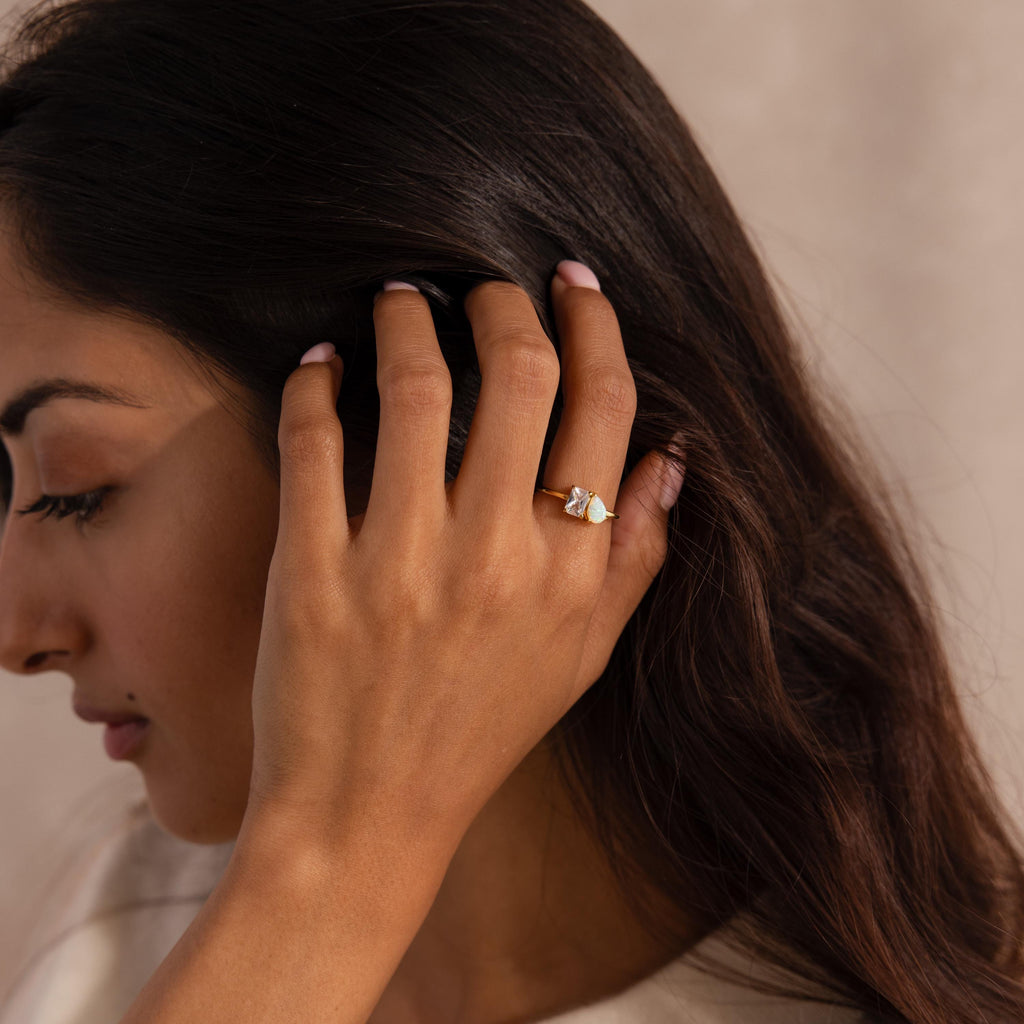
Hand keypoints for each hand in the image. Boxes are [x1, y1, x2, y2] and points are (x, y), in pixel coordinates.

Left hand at [244, 265, 684, 854]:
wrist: (369, 818)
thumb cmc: (481, 732)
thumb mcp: (584, 658)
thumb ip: (637, 558)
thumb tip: (670, 456)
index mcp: (569, 573)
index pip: (603, 411)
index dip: (594, 327)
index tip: (572, 283)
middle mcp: (496, 557)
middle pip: (519, 375)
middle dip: (502, 303)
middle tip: (481, 285)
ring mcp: (400, 563)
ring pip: (414, 389)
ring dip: (406, 321)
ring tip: (398, 299)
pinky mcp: (311, 573)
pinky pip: (313, 443)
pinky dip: (312, 384)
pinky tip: (318, 362)